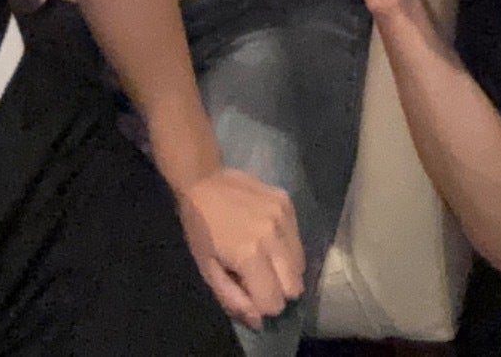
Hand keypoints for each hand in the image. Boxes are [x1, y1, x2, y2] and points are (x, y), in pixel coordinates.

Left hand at [172, 161, 304, 324]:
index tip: (250, 293)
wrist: (203, 179)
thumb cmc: (200, 228)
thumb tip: (258, 320)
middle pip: (295, 285)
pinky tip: (267, 235)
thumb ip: (233, 298)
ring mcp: (284, 217)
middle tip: (258, 278)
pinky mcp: (288, 202)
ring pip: (301, 263)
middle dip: (278, 290)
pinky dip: (286, 246)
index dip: (262, 305)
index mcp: (250, 256)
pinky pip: (298, 239)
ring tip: (263, 256)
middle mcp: (274, 237)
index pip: (275, 301)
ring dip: (285, 268)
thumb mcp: (207, 269)